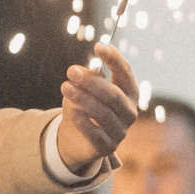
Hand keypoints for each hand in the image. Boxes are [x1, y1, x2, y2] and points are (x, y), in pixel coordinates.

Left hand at [56, 41, 136, 171]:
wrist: (75, 138)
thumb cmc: (83, 106)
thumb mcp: (84, 88)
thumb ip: (90, 78)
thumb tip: (92, 70)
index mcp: (129, 92)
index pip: (125, 72)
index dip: (114, 58)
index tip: (98, 46)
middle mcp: (129, 111)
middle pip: (113, 95)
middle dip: (92, 82)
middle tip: (71, 70)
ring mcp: (120, 131)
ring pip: (104, 113)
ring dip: (83, 99)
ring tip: (65, 87)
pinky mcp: (108, 147)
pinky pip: (96, 134)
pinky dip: (83, 122)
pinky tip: (72, 112)